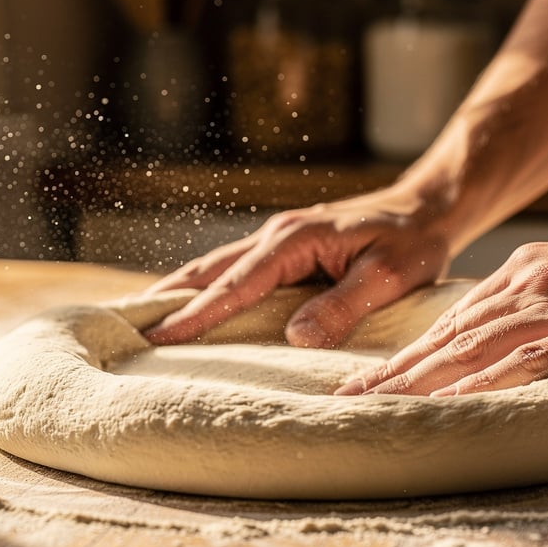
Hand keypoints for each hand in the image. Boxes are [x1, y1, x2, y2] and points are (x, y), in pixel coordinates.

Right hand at [143, 185, 452, 347]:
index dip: (197, 314)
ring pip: (214, 269)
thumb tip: (296, 339)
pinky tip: (189, 309)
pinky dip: (203, 289)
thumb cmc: (412, 242)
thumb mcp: (390, 276)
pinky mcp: (283, 250)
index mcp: (294, 240)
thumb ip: (344, 305)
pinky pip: (233, 272)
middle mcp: (276, 236)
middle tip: (122, 330)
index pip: (235, 284)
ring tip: (139, 322)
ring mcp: (276, 240)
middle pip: (207, 271)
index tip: (159, 337)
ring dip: (177, 293)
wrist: (426, 208)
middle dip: (165, 300)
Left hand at [336, 219, 547, 395]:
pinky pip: (523, 362)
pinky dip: (480, 383)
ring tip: (375, 403)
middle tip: (346, 396)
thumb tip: (521, 335)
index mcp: (527, 271)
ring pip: (470, 347)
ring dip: (418, 379)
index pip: (453, 320)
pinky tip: (448, 402)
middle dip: (393, 368)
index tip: (371, 376)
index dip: (409, 351)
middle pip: (446, 334)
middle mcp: (530, 284)